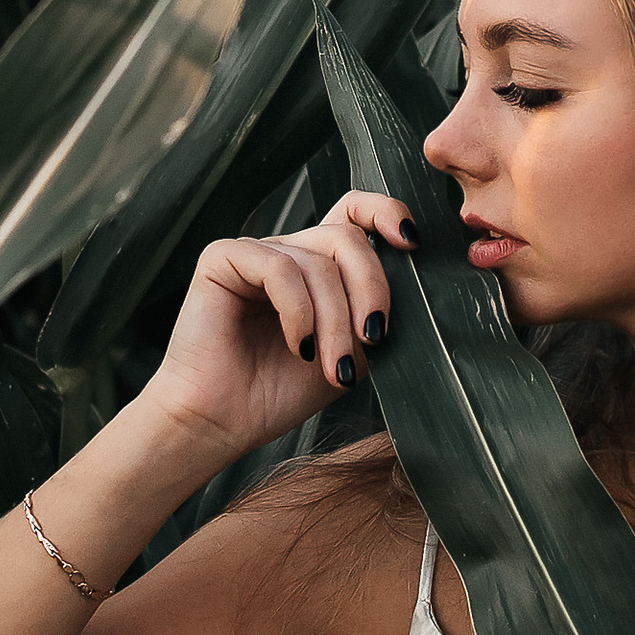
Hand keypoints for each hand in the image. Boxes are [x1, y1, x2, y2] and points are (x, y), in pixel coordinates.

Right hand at [145, 190, 417, 458]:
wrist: (222, 423)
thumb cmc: (279, 392)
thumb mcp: (348, 353)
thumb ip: (372, 315)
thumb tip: (410, 285)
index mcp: (318, 265)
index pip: (355, 211)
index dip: (387, 212)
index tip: (412, 243)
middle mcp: (289, 252)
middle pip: (347, 237)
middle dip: (371, 288)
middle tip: (373, 339)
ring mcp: (256, 252)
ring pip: (319, 261)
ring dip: (335, 319)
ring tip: (332, 366)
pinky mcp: (223, 259)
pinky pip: (279, 269)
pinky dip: (298, 311)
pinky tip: (298, 346)